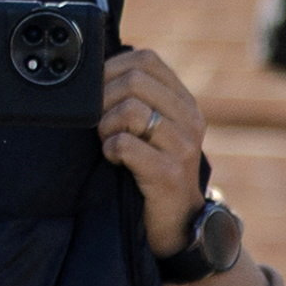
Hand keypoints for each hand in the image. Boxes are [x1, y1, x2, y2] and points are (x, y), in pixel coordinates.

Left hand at [98, 47, 208, 252]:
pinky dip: (110, 149)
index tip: (99, 92)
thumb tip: (96, 73)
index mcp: (185, 103)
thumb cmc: (155, 173)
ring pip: (131, 109)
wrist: (179, 225)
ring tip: (108, 142)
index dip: (112, 68)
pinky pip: (126, 145)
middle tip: (100, 123)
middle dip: (105, 98)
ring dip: (106, 125)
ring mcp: (183, 147)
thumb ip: (138, 100)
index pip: (147, 60)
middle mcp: (190, 120)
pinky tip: (114, 160)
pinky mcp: (169, 173)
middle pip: (135, 80)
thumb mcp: (155, 130)